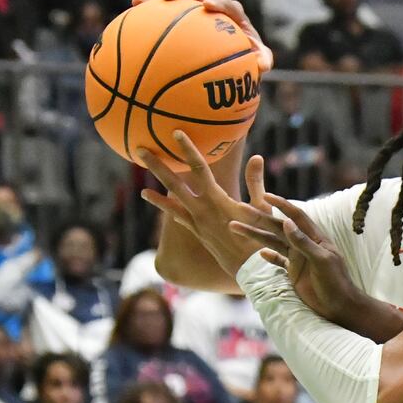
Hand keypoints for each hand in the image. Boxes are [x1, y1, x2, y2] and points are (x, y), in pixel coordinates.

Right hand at [133, 0, 272, 74]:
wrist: (235, 56)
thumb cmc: (248, 59)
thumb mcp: (257, 62)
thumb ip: (262, 61)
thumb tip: (263, 66)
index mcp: (234, 15)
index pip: (228, 5)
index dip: (218, 4)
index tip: (208, 6)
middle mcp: (215, 8)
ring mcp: (196, 11)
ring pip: (177, 2)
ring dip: (157, 0)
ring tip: (138, 1)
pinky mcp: (183, 17)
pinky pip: (164, 15)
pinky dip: (150, 16)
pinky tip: (130, 18)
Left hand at [140, 140, 282, 276]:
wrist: (252, 268)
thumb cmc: (262, 236)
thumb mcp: (262, 207)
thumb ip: (255, 181)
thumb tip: (257, 157)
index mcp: (218, 199)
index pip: (199, 169)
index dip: (188, 150)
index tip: (176, 134)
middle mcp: (202, 209)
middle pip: (174, 183)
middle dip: (158, 165)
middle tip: (140, 150)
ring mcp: (197, 222)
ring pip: (171, 202)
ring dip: (155, 191)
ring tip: (141, 181)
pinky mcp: (198, 232)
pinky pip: (177, 217)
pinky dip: (165, 207)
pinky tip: (152, 197)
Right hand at [232, 196, 363, 325]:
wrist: (339, 307)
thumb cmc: (336, 283)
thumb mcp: (321, 261)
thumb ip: (304, 242)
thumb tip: (286, 222)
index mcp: (315, 238)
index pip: (296, 216)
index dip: (281, 204)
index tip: (264, 195)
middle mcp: (305, 245)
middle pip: (278, 227)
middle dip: (259, 218)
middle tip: (239, 208)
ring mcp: (298, 259)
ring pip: (273, 242)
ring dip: (255, 235)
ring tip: (235, 227)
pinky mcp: (294, 273)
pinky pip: (278, 261)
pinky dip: (268, 256)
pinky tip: (259, 252)